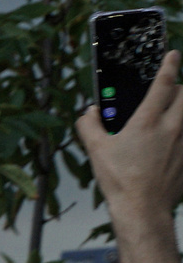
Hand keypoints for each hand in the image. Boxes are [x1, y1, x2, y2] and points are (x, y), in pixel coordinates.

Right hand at [75, 51, 182, 220]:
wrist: (143, 208)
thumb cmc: (120, 180)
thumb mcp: (96, 150)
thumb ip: (89, 125)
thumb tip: (89, 112)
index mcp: (146, 122)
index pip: (163, 84)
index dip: (169, 65)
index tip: (174, 54)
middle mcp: (171, 128)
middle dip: (180, 87)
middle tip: (171, 89)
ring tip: (172, 114)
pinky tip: (172, 141)